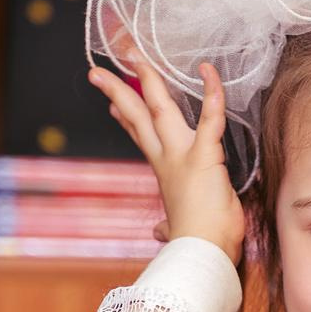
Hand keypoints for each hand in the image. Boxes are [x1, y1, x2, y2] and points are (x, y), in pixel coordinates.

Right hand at [89, 60, 246, 265]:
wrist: (202, 254)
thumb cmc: (198, 243)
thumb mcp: (178, 230)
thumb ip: (167, 227)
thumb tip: (160, 231)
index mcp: (163, 172)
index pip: (141, 138)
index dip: (126, 119)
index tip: (112, 105)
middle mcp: (167, 159)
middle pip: (136, 117)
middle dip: (117, 92)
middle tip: (99, 72)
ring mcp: (182, 155)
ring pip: (160, 108)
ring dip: (148, 80)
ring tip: (136, 57)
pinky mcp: (204, 156)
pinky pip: (209, 118)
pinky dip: (211, 93)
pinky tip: (207, 70)